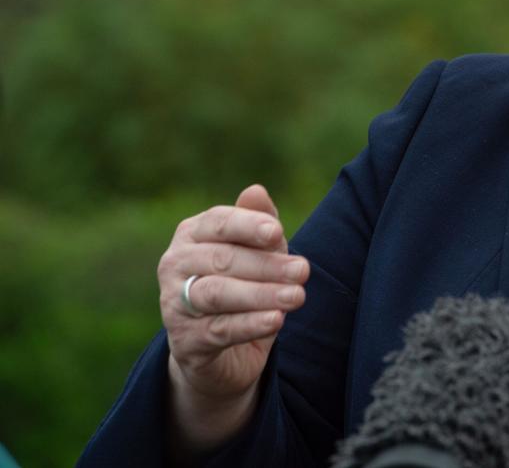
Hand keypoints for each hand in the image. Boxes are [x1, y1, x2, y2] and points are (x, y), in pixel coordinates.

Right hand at [158, 184, 308, 405]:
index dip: (248, 225)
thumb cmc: (243, 283)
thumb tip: (256, 191)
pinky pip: (219, 330)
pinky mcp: (184, 340)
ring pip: (217, 293)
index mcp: (192, 234)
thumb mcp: (258, 250)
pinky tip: (276, 320)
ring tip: (296, 296)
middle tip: (303, 271)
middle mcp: (175, 264)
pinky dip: (250, 324)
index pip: (219, 222)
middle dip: (266, 265)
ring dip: (261, 294)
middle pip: (222, 259)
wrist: (223, 349)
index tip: (277, 232)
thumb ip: (259, 221)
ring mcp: (174, 303)